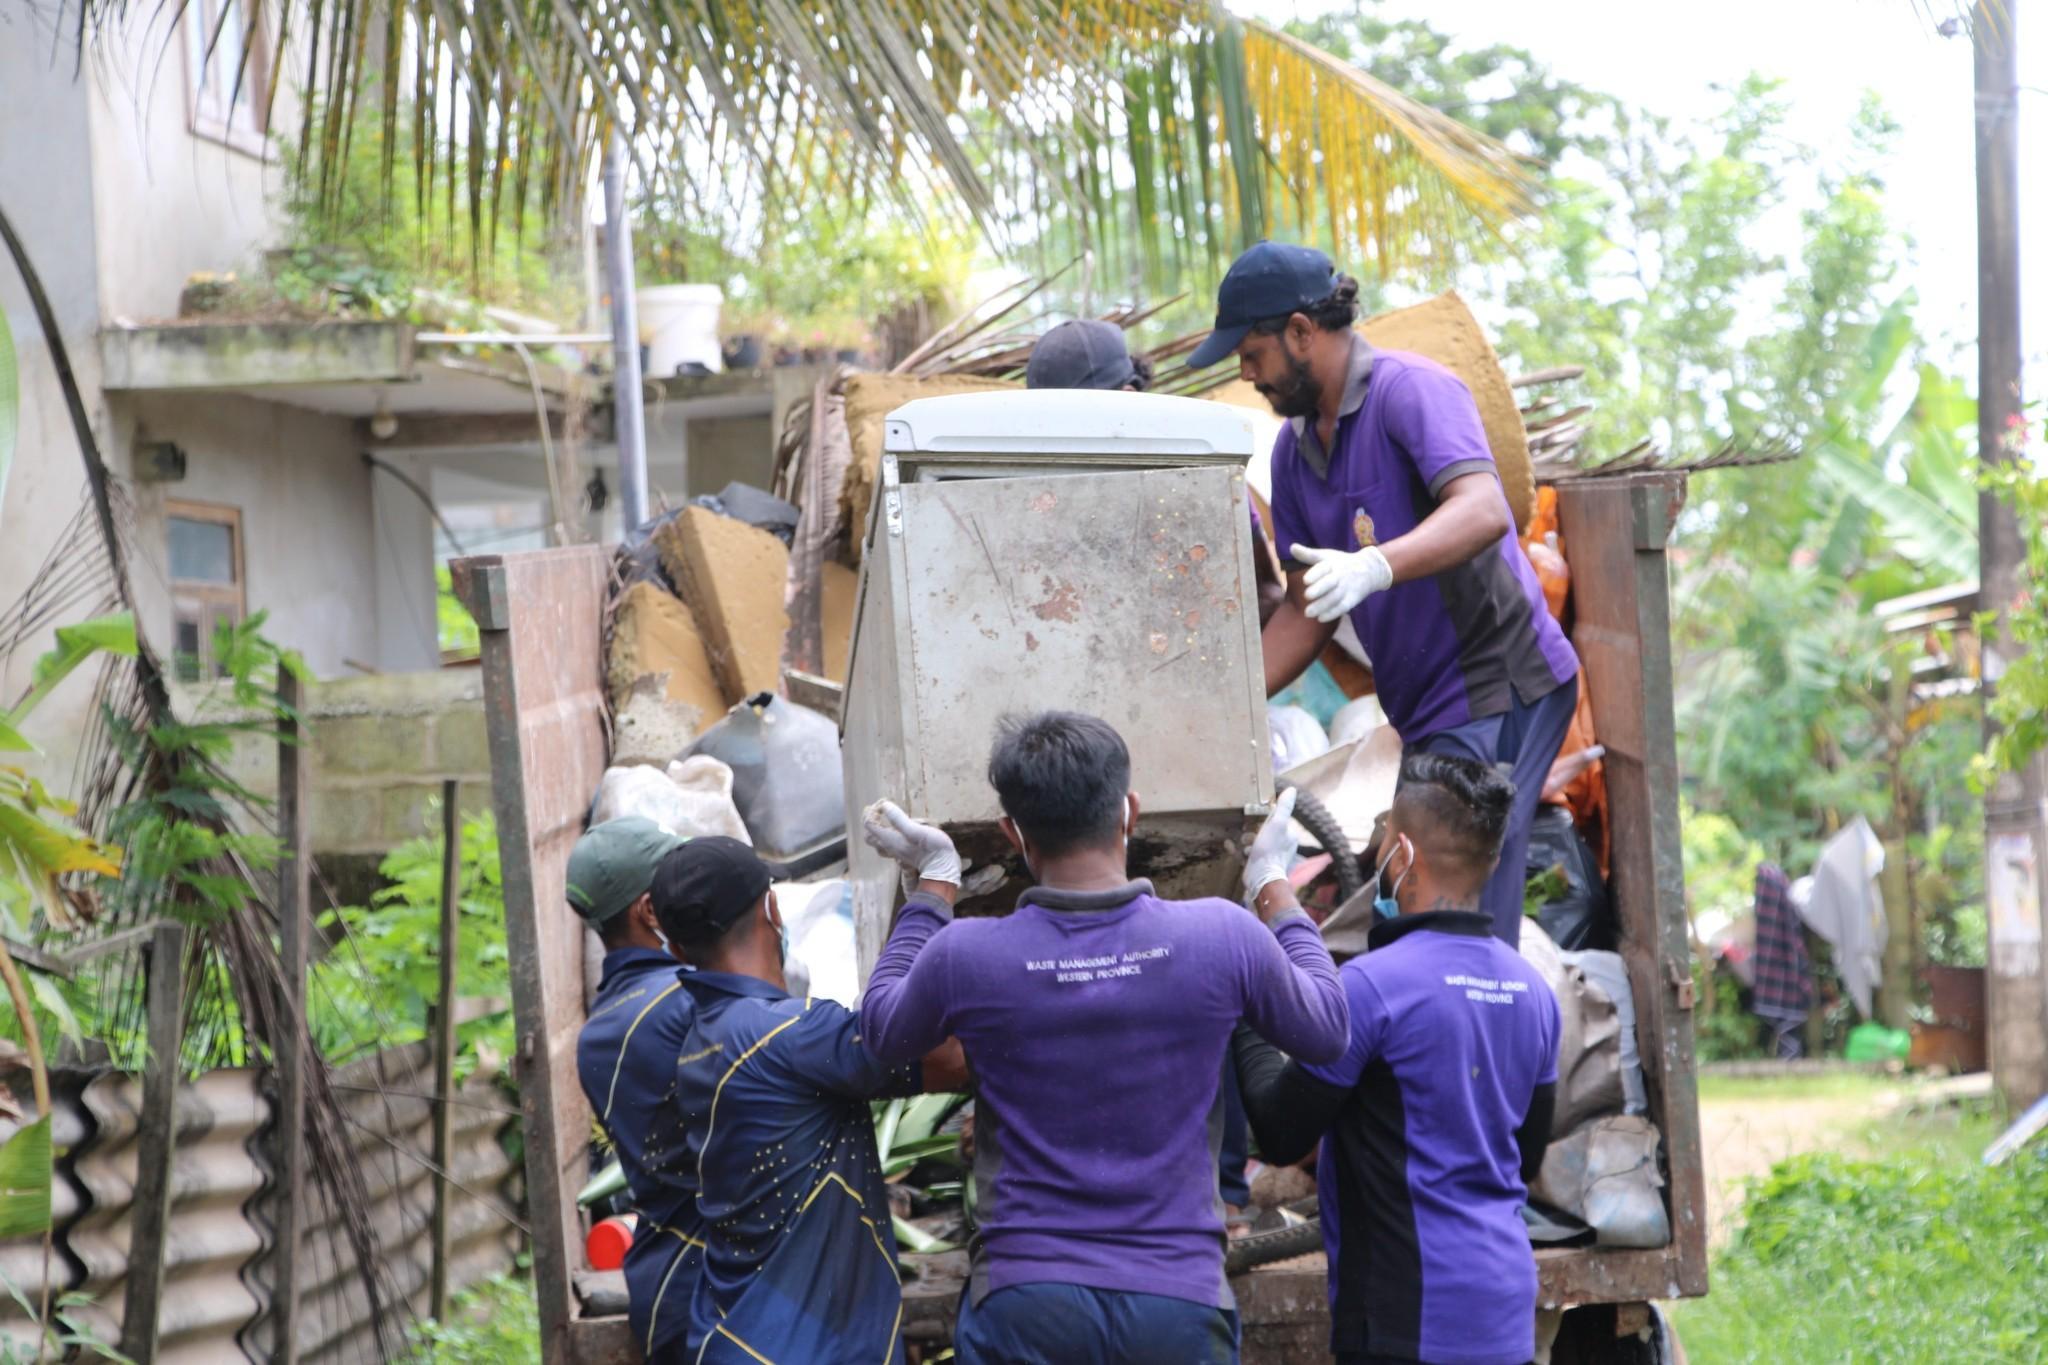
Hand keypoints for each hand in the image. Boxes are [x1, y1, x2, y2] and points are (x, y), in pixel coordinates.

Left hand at [862, 800, 962, 887]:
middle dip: (870, 820)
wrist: (942, 868)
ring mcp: (896, 852)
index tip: (884, 802)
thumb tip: (884, 806)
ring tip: (884, 818)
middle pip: (869, 836)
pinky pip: (887, 846)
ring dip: (877, 829)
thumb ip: (899, 819)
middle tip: (878, 809)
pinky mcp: (903, 854)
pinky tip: (896, 830)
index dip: (873, 811)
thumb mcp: (916, 830)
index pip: (869, 824)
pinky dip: (886, 835)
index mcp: (889, 840)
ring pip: (877, 842)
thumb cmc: (932, 849)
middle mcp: (889, 847)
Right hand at [1242, 787, 1299, 904]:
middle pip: (1265, 832)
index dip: (1265, 818)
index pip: (1277, 821)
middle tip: (1246, 832)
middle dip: (1253, 830)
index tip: (1255, 817)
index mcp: (1289, 836)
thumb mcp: (1277, 824)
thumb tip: (1291, 789)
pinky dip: (1237, 850)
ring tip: (1240, 841)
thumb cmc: (1270, 849)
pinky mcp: (1258, 866)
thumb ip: (1284, 807)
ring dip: (1245, 840)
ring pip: (1255, 843)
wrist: (1261, 878)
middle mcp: (1282, 847)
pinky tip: (1229, 845)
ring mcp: (1270, 857)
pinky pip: (1246, 855)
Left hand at [1291, 543, 1392, 622]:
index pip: (1324, 567)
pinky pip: (1343, 608)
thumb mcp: (1326, 556)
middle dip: (1319, 589)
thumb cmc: (1341, 562)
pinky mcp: (1352, 600)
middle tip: (1307, 595)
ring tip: (1307, 613)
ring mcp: (1347, 588)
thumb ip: (1308, 554)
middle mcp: (1341, 575)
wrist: (1369, 570)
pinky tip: (1320, 618)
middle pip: (1331, 583)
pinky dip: (1332, 614)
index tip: (1305, 580)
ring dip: (1322, 606)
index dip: (1315, 573)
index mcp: (1333, 563)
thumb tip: (1291, 547)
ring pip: (1335, 598)